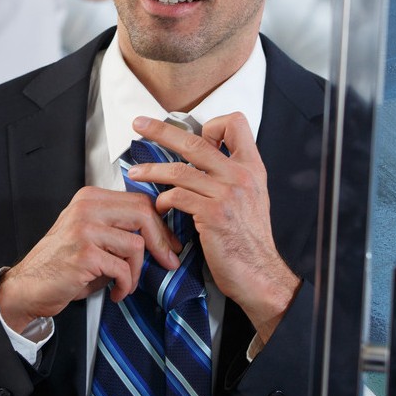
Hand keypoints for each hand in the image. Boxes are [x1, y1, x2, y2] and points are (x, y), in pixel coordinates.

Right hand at [0, 185, 181, 332]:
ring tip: (126, 284)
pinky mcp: (85, 254)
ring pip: (136, 244)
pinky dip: (125, 285)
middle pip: (143, 214)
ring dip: (136, 272)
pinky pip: (123, 268)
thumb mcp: (90, 235)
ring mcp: (85, 229)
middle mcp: (87, 208)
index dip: (160, 224)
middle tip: (168, 262)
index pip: (139, 200)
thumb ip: (117, 227)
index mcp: (90, 198)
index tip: (169, 243)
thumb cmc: (61, 264)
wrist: (28, 286)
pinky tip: (116, 292)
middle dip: (161, 242)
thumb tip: (159, 235)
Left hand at [127, 114, 300, 343]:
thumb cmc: (249, 239)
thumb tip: (203, 162)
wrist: (259, 272)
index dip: (212, 125)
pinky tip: (159, 208)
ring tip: (135, 173)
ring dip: (151, 171)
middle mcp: (240, 175)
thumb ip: (231, 175)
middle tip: (139, 124)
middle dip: (161, 130)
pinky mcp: (213, 214)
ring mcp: (227, 194)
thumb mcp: (251, 197)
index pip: (235, 123)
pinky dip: (163, 201)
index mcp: (251, 167)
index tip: (194, 137)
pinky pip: (177, 197)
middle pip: (195, 142)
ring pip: (179, 170)